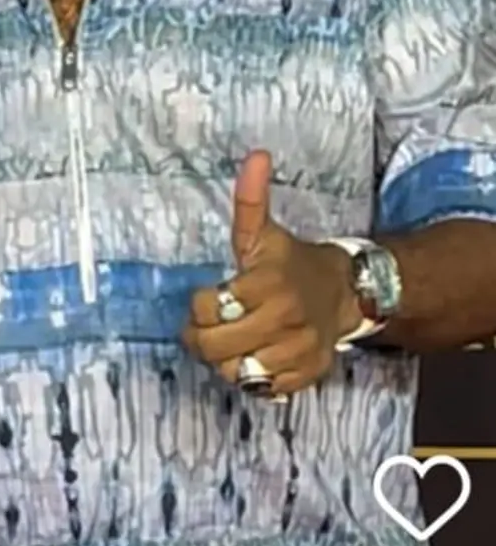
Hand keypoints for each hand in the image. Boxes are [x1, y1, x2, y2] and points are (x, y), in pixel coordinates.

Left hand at [183, 151, 360, 397]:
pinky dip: (253, 378)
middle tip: (208, 328)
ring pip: (235, 372)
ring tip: (233, 342)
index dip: (200, 305)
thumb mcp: (265, 233)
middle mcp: (285, 319)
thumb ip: (251, 200)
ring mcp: (298, 350)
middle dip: (202, 338)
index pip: (208, 307)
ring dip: (226, 360)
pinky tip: (257, 355)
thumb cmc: (292, 262)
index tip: (210, 298)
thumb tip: (256, 156)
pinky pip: (262, 389)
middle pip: (214, 347)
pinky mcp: (306, 374)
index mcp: (268, 284)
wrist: (347, 291)